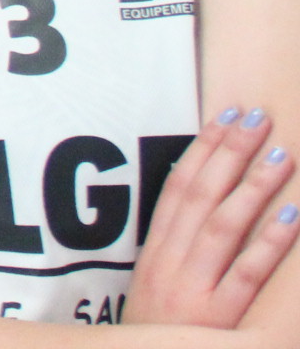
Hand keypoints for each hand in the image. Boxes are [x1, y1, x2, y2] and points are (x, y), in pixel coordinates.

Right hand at [130, 106, 299, 326]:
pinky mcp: (219, 317)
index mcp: (155, 254)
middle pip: (201, 196)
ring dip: (253, 186)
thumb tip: (207, 210)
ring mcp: (193, 289)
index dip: (204, 149)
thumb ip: (177, 255)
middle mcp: (171, 264)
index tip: (227, 116)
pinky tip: (292, 218)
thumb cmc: (157, 339)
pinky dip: (269, 243)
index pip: (179, 187)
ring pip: (224, 225)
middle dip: (230, 152)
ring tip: (281, 153)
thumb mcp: (156, 293)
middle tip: (257, 117)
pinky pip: (247, 274)